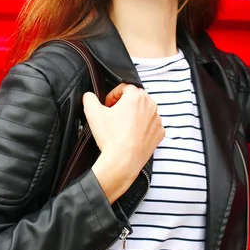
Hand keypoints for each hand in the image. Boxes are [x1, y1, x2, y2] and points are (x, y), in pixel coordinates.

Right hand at [83, 84, 164, 202]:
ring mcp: (157, 120)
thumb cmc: (110, 137)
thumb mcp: (92, 113)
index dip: (113, 95)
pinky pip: (151, 124)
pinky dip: (143, 127)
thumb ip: (89, 98)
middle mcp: (150, 105)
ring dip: (135, 114)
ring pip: (145, 110)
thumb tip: (89, 96)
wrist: (123, 162)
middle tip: (114, 114)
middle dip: (125, 103)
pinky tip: (132, 134)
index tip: (107, 105)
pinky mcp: (160, 132)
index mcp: (136, 96)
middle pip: (136, 98)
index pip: (124, 87)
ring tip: (123, 126)